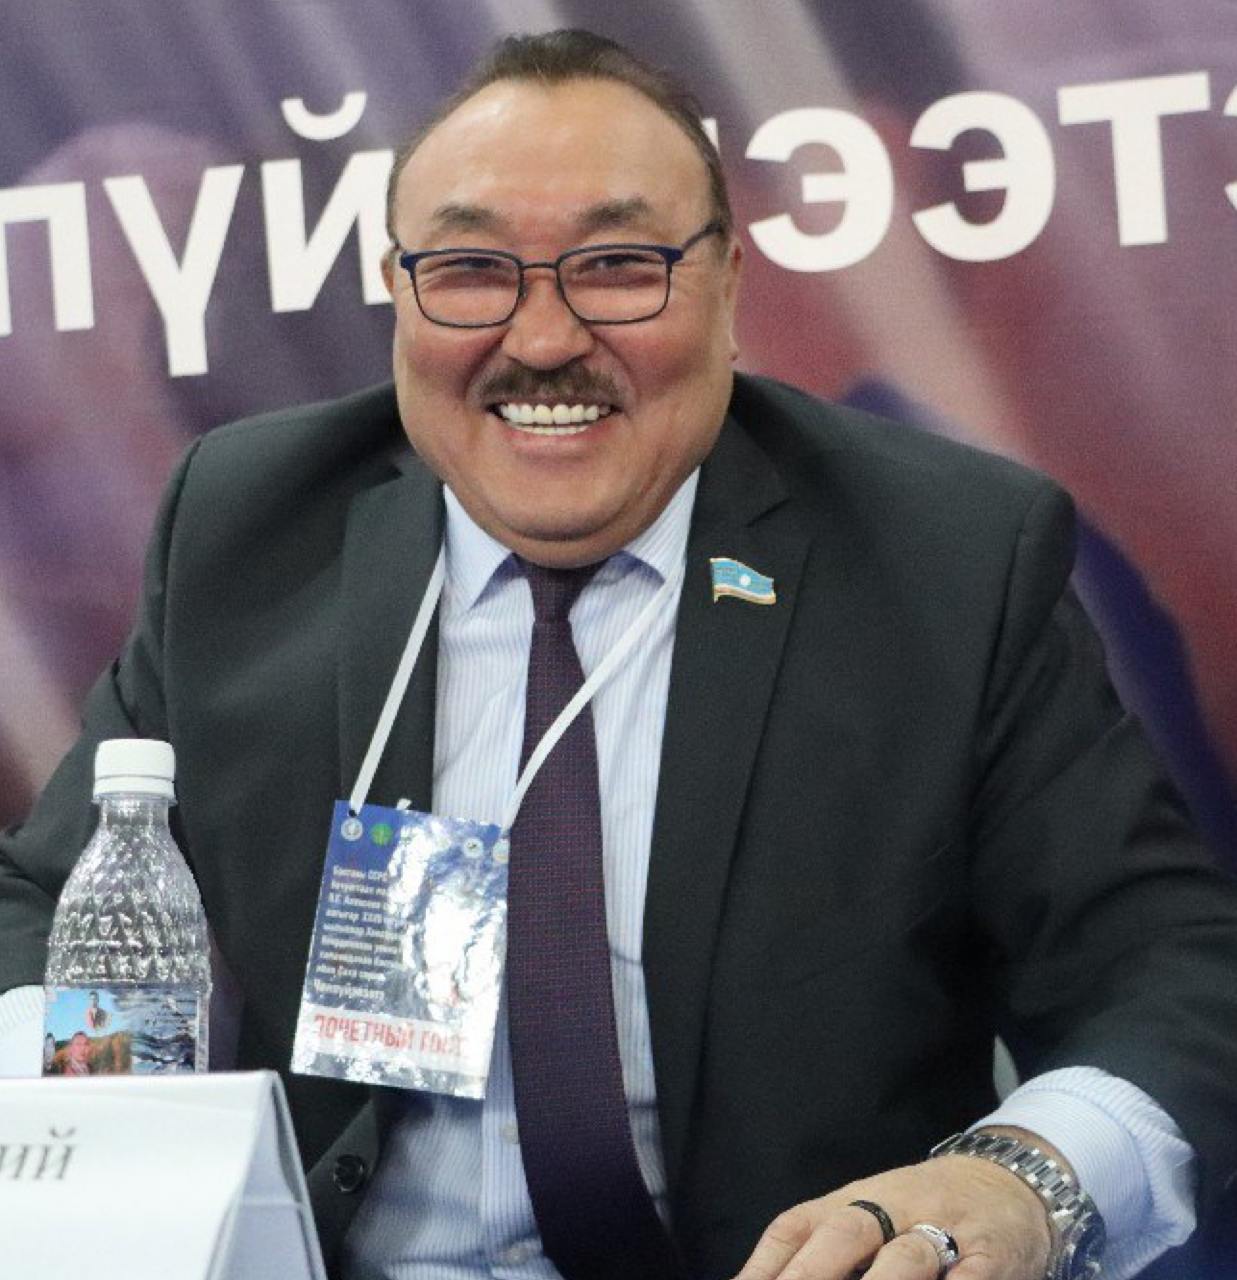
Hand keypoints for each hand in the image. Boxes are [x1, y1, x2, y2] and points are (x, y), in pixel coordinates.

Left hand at [733, 1152, 1052, 1279]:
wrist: (1010, 1182)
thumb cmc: (923, 1213)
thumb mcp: (869, 1219)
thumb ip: (819, 1251)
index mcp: (854, 1200)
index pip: (800, 1226)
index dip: (767, 1265)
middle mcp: (894, 1207)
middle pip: (846, 1233)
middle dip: (813, 1275)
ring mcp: (946, 1228)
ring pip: (908, 1255)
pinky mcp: (994, 1253)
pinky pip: (972, 1277)